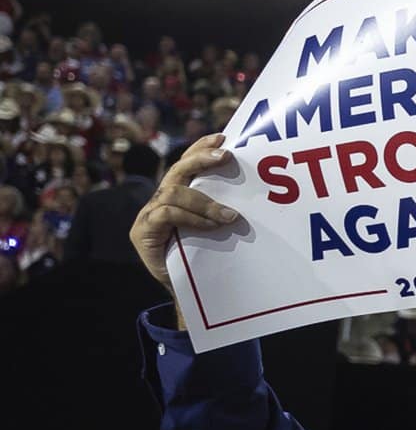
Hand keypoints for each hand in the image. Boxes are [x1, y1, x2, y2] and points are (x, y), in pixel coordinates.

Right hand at [131, 133, 241, 314]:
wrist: (190, 292)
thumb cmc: (208, 257)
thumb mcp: (219, 228)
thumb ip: (226, 208)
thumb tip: (259, 191)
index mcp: (177, 194)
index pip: (186, 163)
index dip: (201, 148)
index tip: (224, 137)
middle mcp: (160, 200)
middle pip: (177, 170)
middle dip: (201, 159)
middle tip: (226, 155)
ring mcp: (148, 214)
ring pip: (173, 192)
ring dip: (205, 202)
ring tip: (230, 216)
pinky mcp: (142, 232)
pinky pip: (166, 214)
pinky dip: (192, 217)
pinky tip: (212, 225)